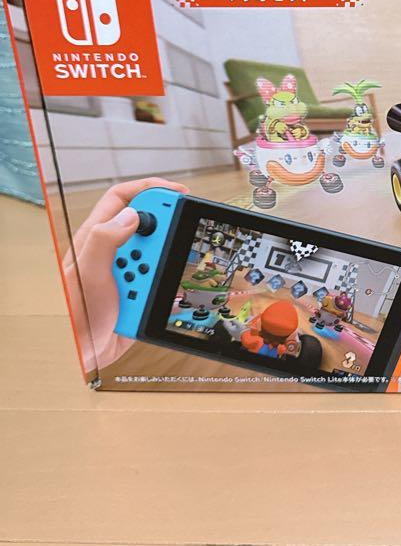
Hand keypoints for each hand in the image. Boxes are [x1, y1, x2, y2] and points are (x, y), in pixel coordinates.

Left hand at [62, 178, 189, 370]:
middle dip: (165, 235)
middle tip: (172, 247)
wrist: (82, 355)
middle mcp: (114, 250)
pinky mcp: (141, 288)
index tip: (179, 194)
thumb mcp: (87, 274)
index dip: (151, 190)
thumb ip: (104, 240)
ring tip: (150, 286)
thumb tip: (132, 215)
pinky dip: (168, 285)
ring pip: (160, 254)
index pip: (124, 199)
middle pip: (149, 225)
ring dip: (163, 268)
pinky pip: (164, 278)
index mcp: (96, 238)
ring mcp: (129, 269)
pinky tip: (162, 296)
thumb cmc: (75, 317)